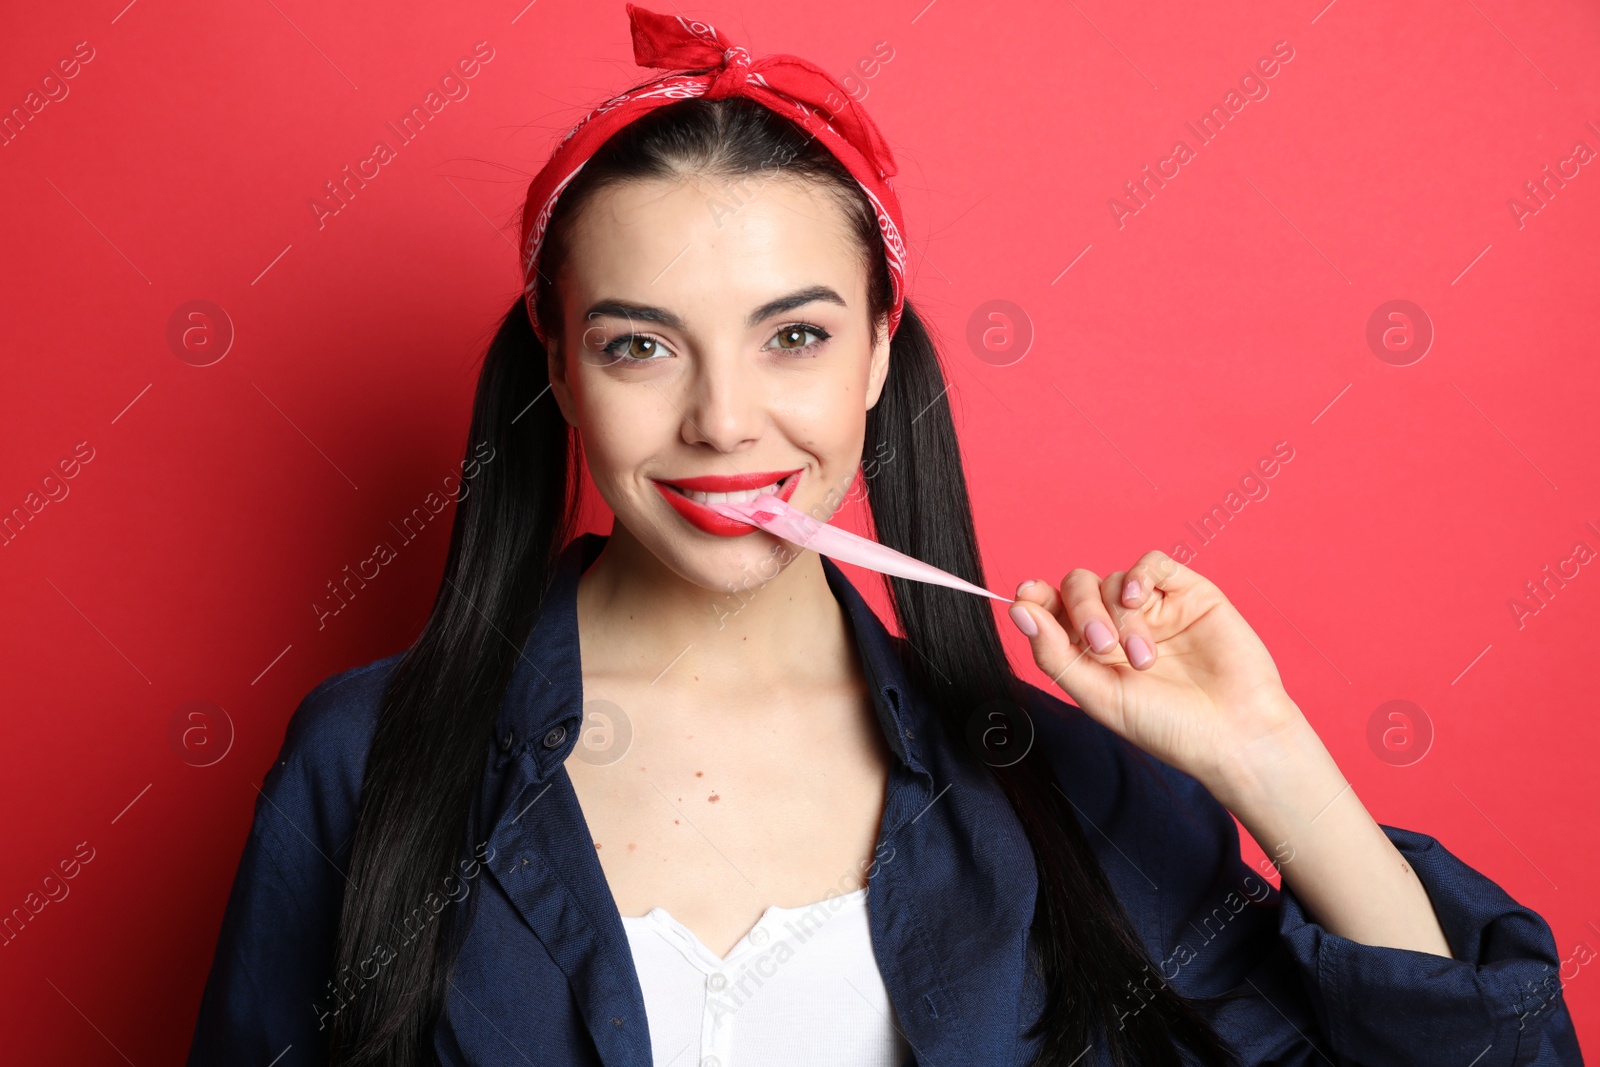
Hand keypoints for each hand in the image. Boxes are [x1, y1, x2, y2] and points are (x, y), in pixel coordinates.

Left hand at [1007, 550, 1309, 800]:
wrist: (1235, 735)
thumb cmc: (1168, 726)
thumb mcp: (1099, 695)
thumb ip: (1055, 652)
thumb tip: (1017, 608)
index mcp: (1091, 652)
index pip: (1052, 610)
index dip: (1036, 599)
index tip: (1027, 597)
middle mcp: (1119, 626)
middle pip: (1078, 588)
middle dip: (1082, 611)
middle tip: (1104, 648)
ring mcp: (1154, 609)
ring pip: (1112, 580)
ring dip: (1120, 616)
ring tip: (1144, 658)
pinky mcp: (1189, 594)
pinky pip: (1152, 564)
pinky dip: (1138, 575)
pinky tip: (1139, 600)